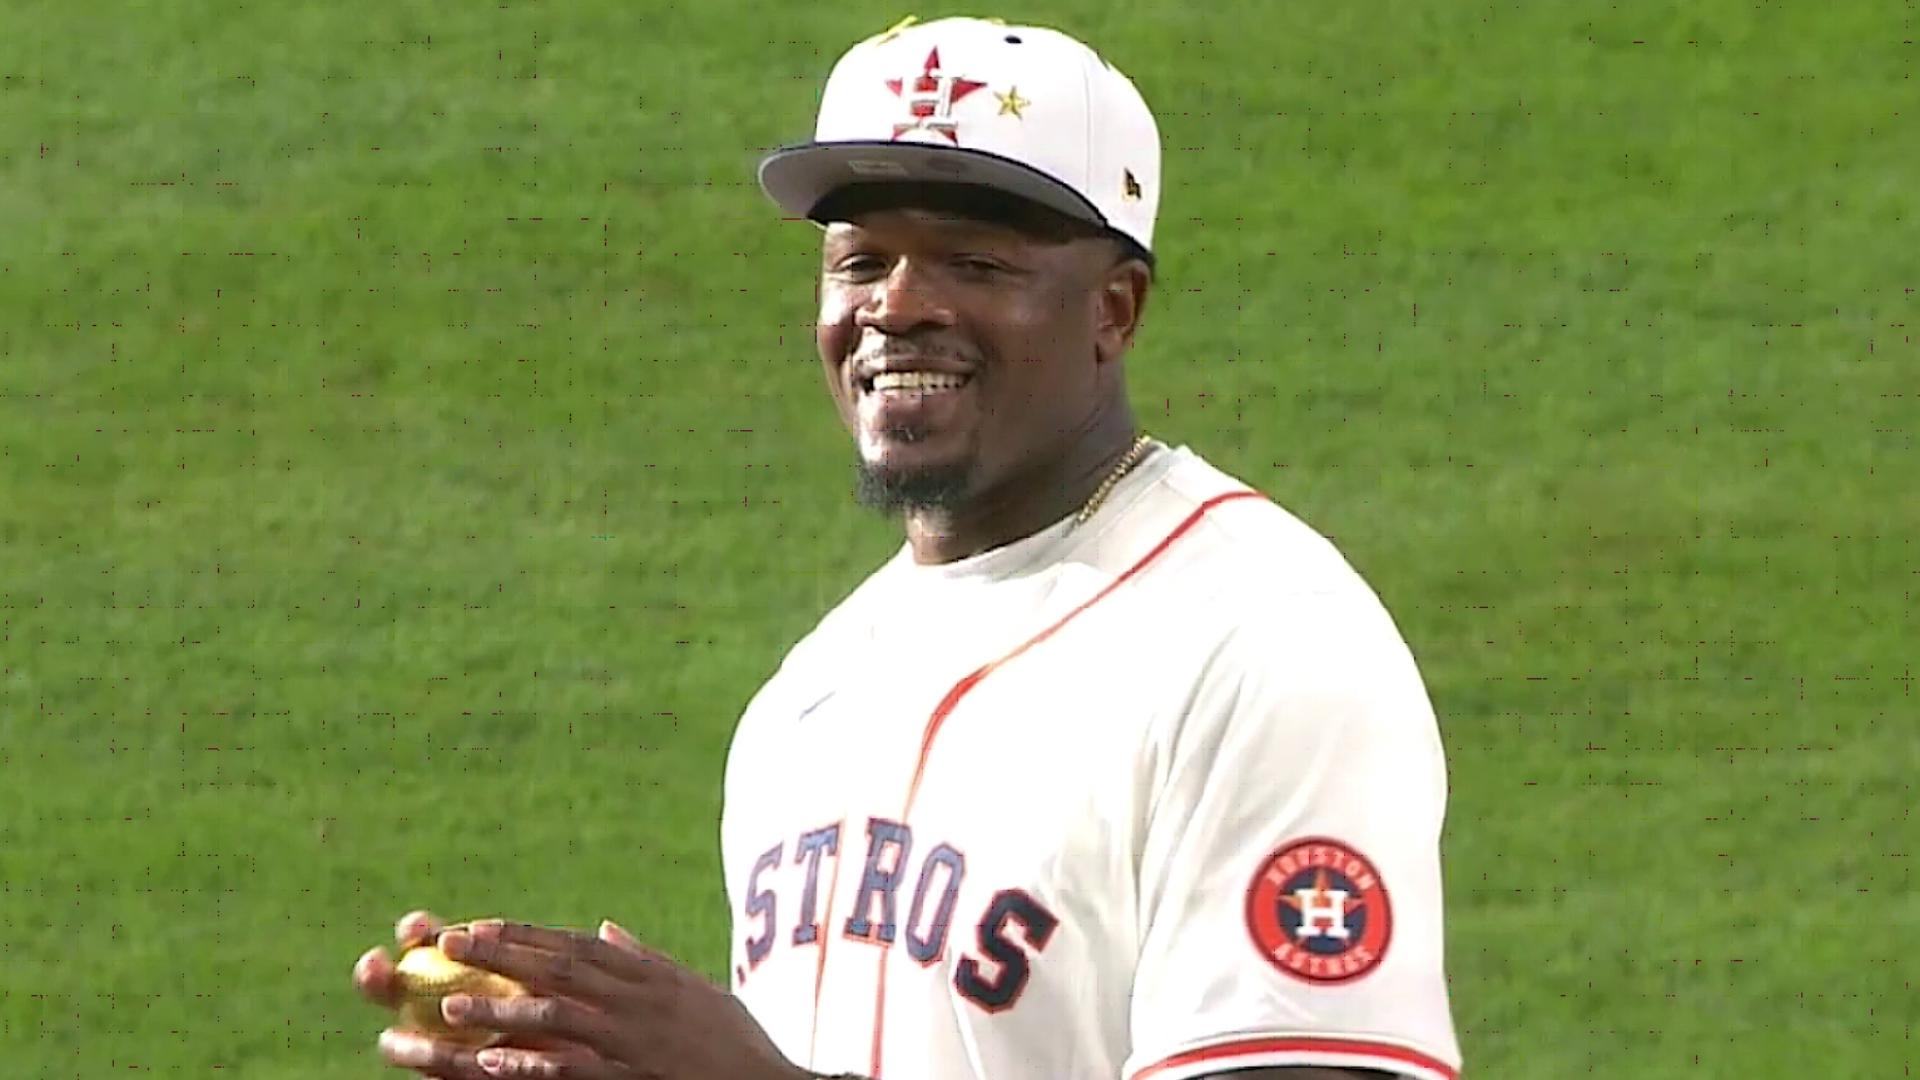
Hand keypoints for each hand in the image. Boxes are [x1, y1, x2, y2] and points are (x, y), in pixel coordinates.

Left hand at [367, 915, 809, 1079]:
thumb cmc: (736, 1045)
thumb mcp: (698, 990)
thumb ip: (646, 960)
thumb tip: (605, 929)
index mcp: (650, 978)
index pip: (575, 948)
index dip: (523, 936)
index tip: (477, 926)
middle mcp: (638, 1002)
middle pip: (557, 970)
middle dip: (498, 955)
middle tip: (445, 944)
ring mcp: (635, 1042)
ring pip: (557, 1017)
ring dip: (501, 1009)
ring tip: (450, 1005)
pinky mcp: (633, 1079)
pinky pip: (575, 1070)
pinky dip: (534, 1063)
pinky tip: (495, 1061)